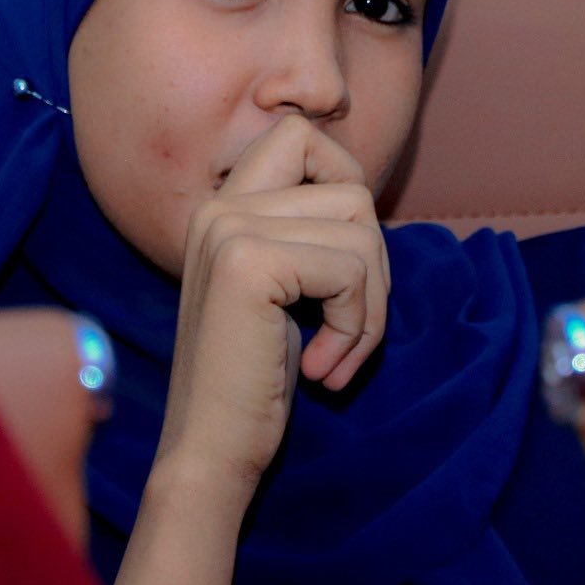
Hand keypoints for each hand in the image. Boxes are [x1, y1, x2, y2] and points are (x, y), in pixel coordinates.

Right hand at [158, 114, 389, 500]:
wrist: (210, 451)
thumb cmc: (255, 379)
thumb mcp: (286, 289)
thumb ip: (308, 233)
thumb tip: (365, 199)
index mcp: (222, 205)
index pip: (301, 133)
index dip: (344, 179)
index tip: (343, 259)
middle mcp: (219, 206)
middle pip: (350, 189)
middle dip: (373, 265)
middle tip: (349, 328)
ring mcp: (229, 228)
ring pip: (362, 230)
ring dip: (370, 307)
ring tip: (335, 354)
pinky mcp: (248, 263)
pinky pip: (351, 269)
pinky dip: (357, 327)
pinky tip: (320, 369)